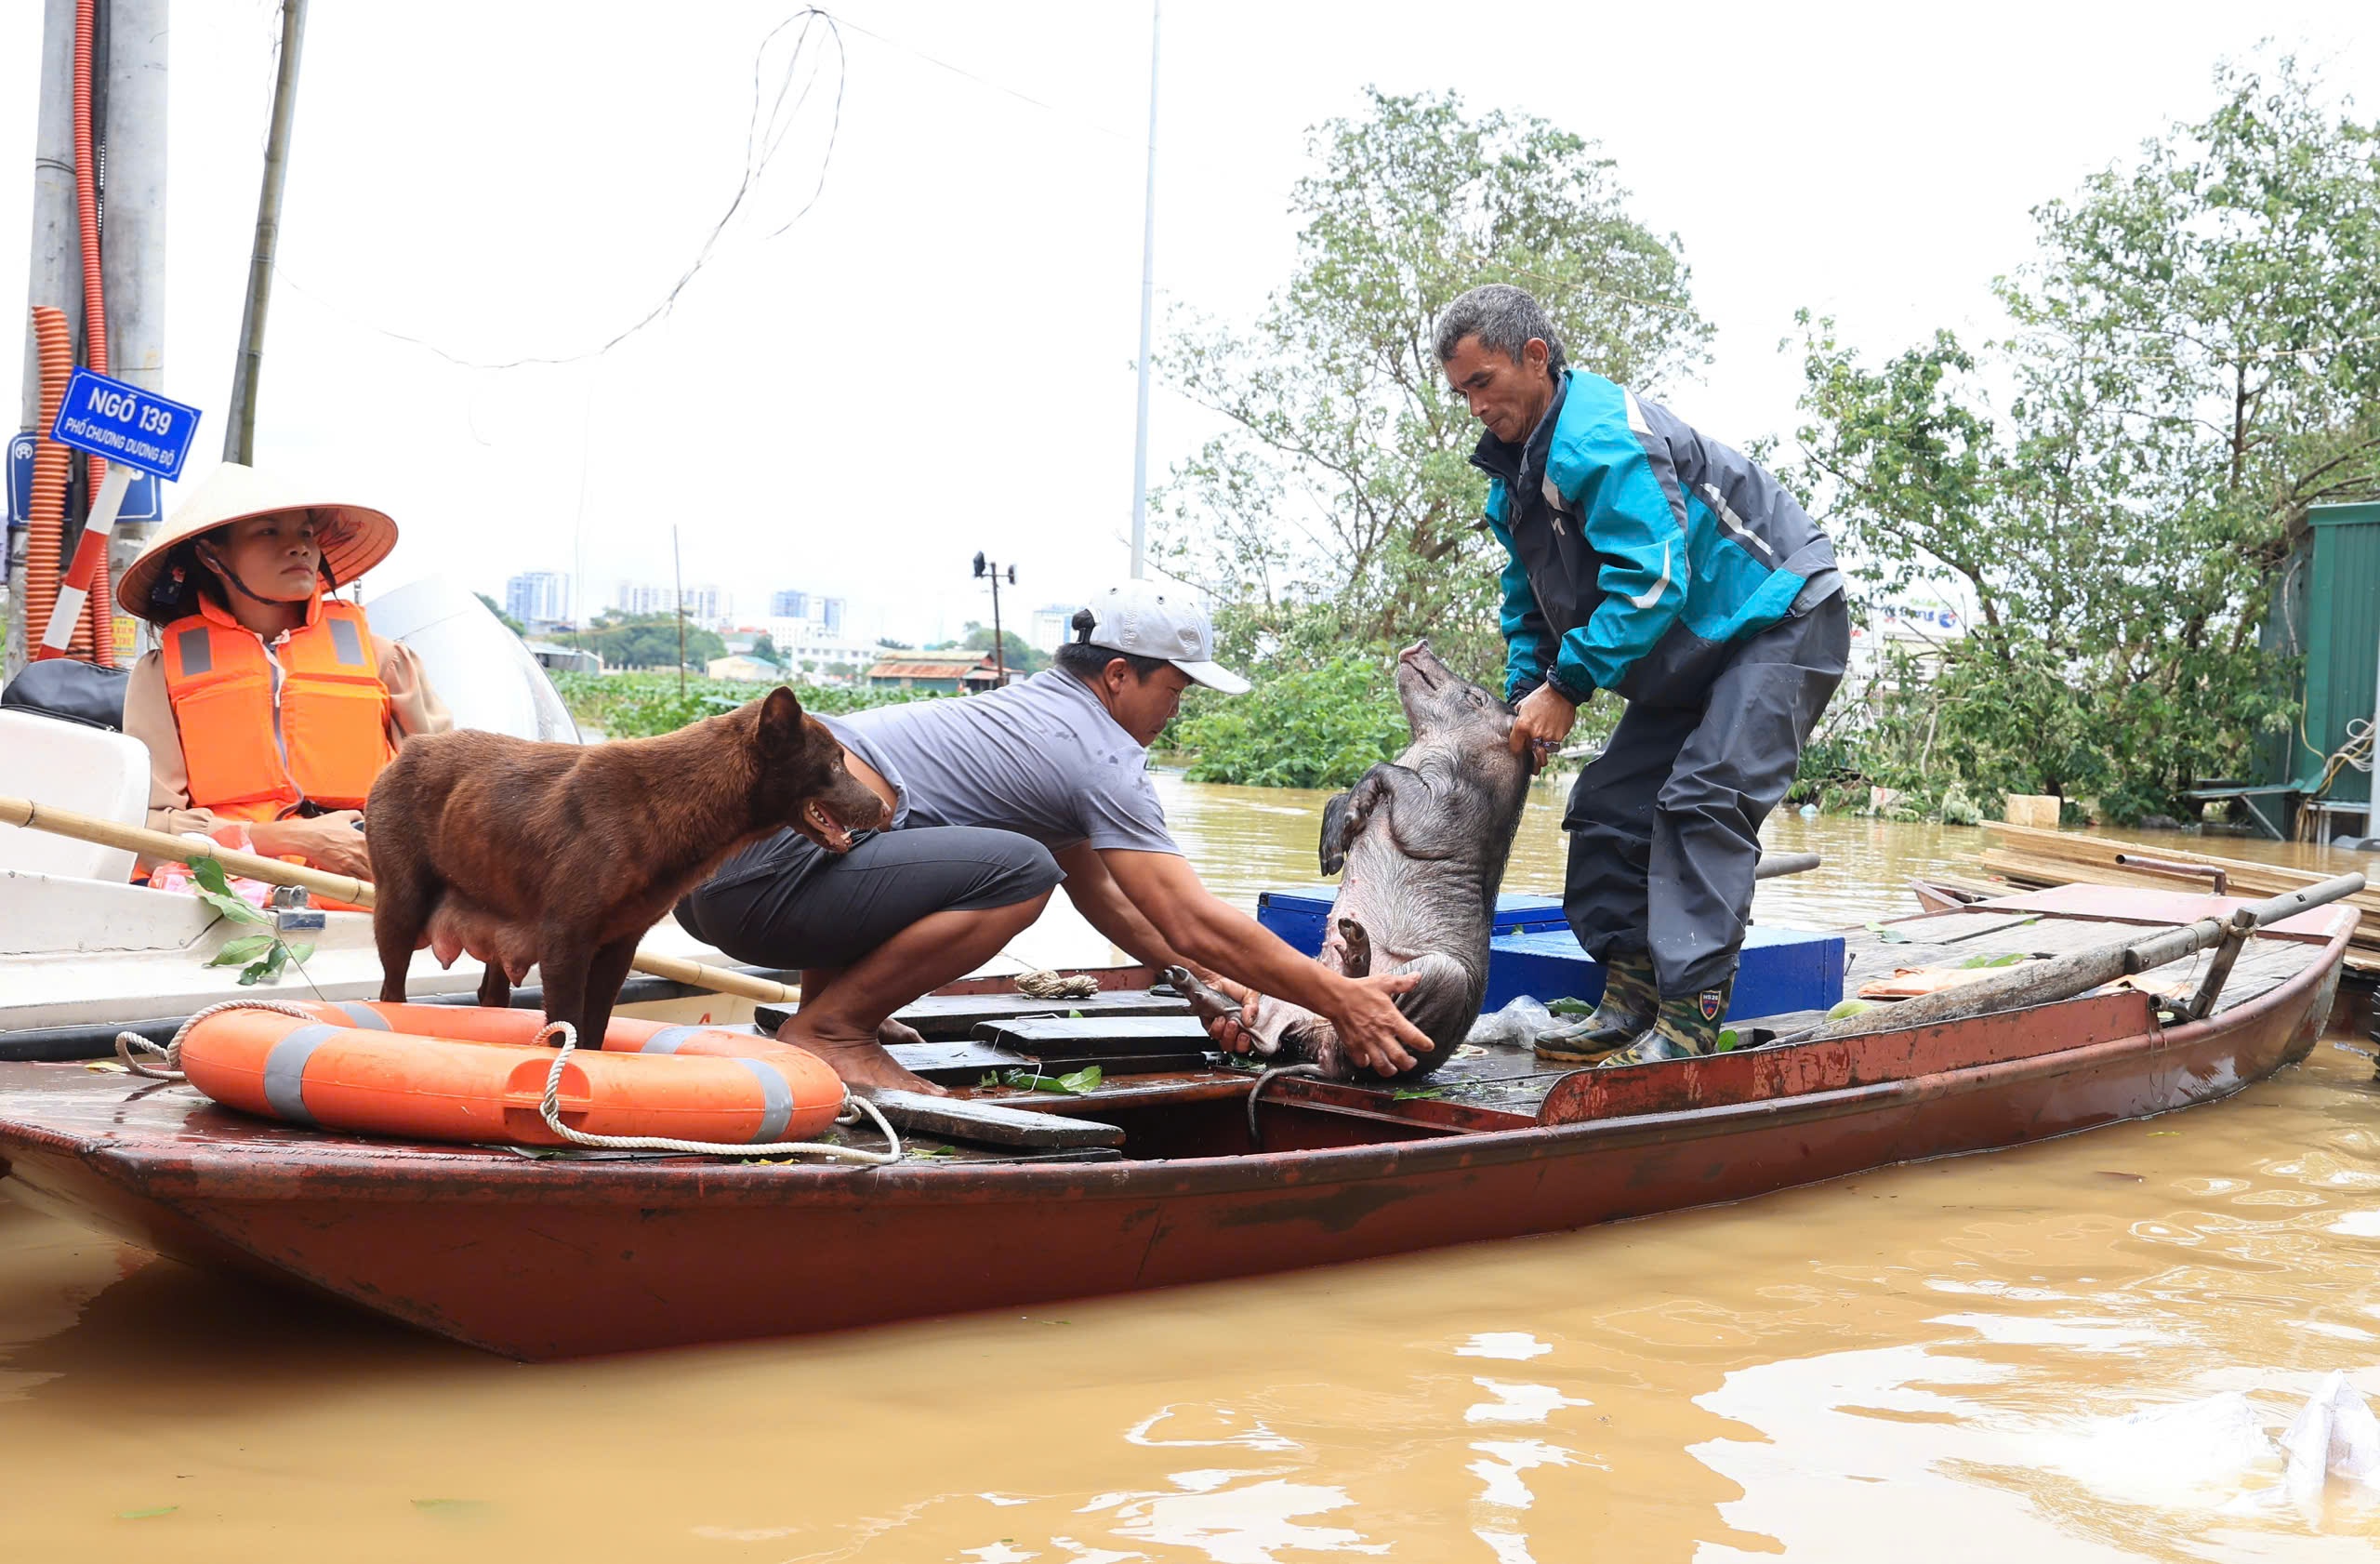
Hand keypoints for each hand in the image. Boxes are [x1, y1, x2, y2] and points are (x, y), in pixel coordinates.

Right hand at [257, 811, 372, 878]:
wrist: (305, 837)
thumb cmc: (320, 827)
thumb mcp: (341, 816)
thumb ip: (355, 815)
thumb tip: (361, 817)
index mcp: (362, 839)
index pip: (381, 850)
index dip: (383, 855)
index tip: (383, 857)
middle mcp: (359, 852)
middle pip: (376, 865)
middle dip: (378, 868)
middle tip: (378, 869)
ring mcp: (350, 863)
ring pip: (368, 875)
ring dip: (369, 876)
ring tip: (368, 876)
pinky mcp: (341, 872)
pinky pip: (354, 880)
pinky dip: (357, 881)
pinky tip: (357, 879)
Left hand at [1200, 975, 1258, 1052]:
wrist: (1215, 975)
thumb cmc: (1233, 982)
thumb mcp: (1250, 993)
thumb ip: (1253, 1007)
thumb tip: (1250, 1021)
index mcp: (1246, 1022)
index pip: (1249, 1042)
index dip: (1249, 1043)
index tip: (1249, 1036)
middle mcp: (1234, 1027)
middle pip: (1235, 1046)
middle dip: (1238, 1042)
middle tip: (1240, 1031)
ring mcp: (1221, 1026)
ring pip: (1223, 1042)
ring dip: (1228, 1035)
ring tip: (1230, 1022)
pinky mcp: (1208, 1022)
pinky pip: (1211, 1032)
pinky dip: (1216, 1028)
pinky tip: (1220, 1019)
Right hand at [1323, 970, 1432, 1075]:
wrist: (1336, 996)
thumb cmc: (1360, 989)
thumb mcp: (1384, 982)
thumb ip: (1402, 983)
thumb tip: (1417, 976)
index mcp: (1391, 1019)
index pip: (1413, 1037)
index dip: (1424, 1044)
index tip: (1428, 1046)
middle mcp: (1380, 1034)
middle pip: (1399, 1058)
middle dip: (1408, 1064)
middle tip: (1411, 1063)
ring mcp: (1366, 1042)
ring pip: (1382, 1065)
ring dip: (1390, 1070)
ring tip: (1393, 1069)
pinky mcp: (1353, 1046)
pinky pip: (1362, 1062)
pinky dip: (1367, 1063)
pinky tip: (1370, 1060)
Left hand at [1508, 682, 1579, 761]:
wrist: (1560, 693)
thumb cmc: (1540, 697)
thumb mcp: (1522, 706)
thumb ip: (1517, 719)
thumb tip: (1514, 728)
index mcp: (1522, 726)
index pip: (1515, 747)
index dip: (1516, 745)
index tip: (1519, 743)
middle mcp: (1534, 733)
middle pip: (1528, 747)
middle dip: (1529, 742)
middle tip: (1534, 730)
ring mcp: (1547, 737)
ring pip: (1542, 747)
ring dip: (1542, 741)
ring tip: (1545, 726)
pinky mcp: (1559, 737)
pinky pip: (1553, 743)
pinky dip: (1552, 737)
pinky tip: (1553, 725)